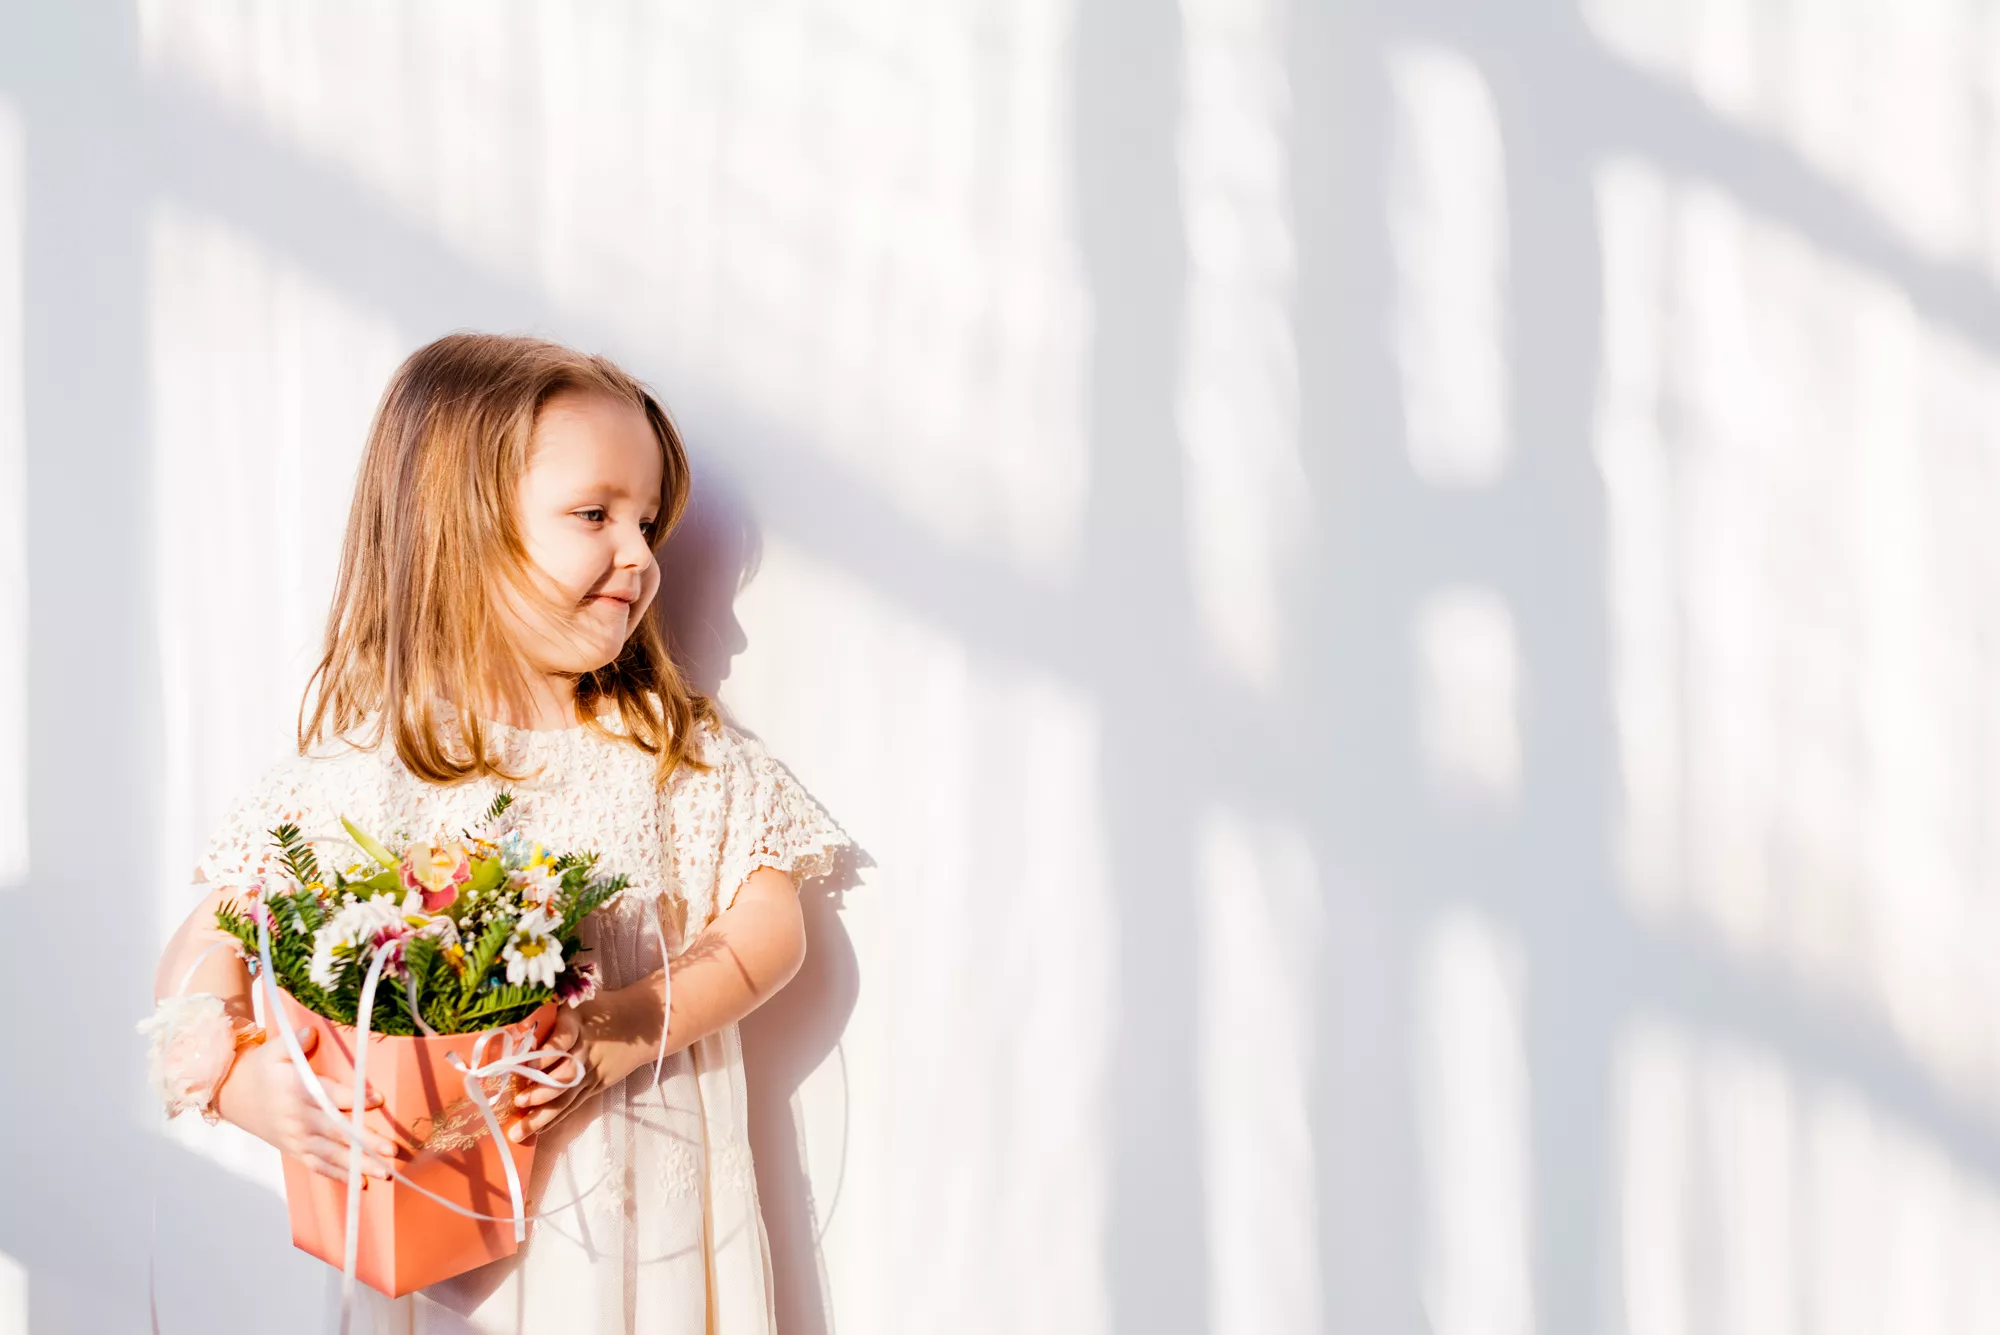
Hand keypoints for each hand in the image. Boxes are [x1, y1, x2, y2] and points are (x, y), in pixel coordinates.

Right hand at [215, 1026, 405, 1184]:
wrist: (234, 1095)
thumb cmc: (262, 1068)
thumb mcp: (274, 1049)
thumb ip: (295, 1041)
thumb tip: (311, 1032)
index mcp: (296, 1090)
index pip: (328, 1096)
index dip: (352, 1098)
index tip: (378, 1099)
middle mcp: (298, 1118)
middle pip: (335, 1131)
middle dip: (364, 1142)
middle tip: (390, 1150)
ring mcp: (296, 1138)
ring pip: (330, 1154)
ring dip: (357, 1165)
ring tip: (384, 1172)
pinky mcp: (295, 1150)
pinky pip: (318, 1166)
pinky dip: (338, 1175)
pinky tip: (361, 1183)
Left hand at [509, 993, 651, 1142]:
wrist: (641, 1021)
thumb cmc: (600, 1008)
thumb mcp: (576, 1001)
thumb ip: (548, 1014)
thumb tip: (511, 1030)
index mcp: (577, 1022)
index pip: (562, 1039)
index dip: (546, 1054)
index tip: (526, 1064)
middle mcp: (585, 1049)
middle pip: (564, 1075)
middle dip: (541, 1092)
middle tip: (519, 1103)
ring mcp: (593, 1071)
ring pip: (567, 1097)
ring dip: (543, 1116)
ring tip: (520, 1132)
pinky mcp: (597, 1085)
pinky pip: (574, 1104)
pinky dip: (556, 1118)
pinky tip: (538, 1132)